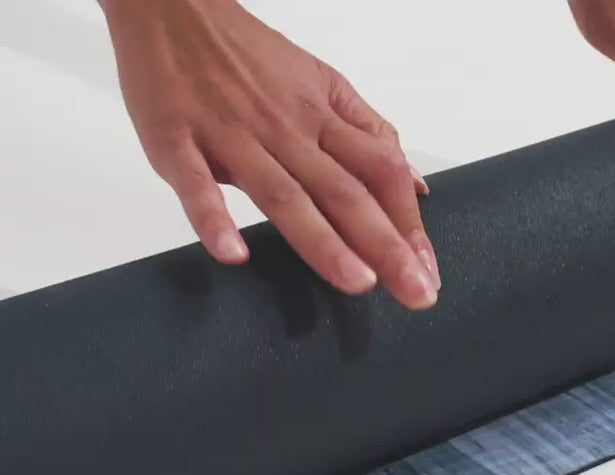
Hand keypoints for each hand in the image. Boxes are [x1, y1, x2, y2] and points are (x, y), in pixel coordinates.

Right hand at [100, 0, 439, 308]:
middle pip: (345, 192)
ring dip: (321, 240)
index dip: (409, 222)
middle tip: (415, 292)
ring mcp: (232, 136)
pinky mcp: (177, 140)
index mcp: (322, 117)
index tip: (427, 269)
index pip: (381, 171)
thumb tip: (415, 182)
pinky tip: (232, 253)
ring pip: (284, 193)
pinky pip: (196, 182)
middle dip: (386, 245)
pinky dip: (213, 217)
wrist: (173, 8)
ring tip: (356, 281)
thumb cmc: (251, 56)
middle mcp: (286, 129)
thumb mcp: (323, 84)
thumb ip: (369, 134)